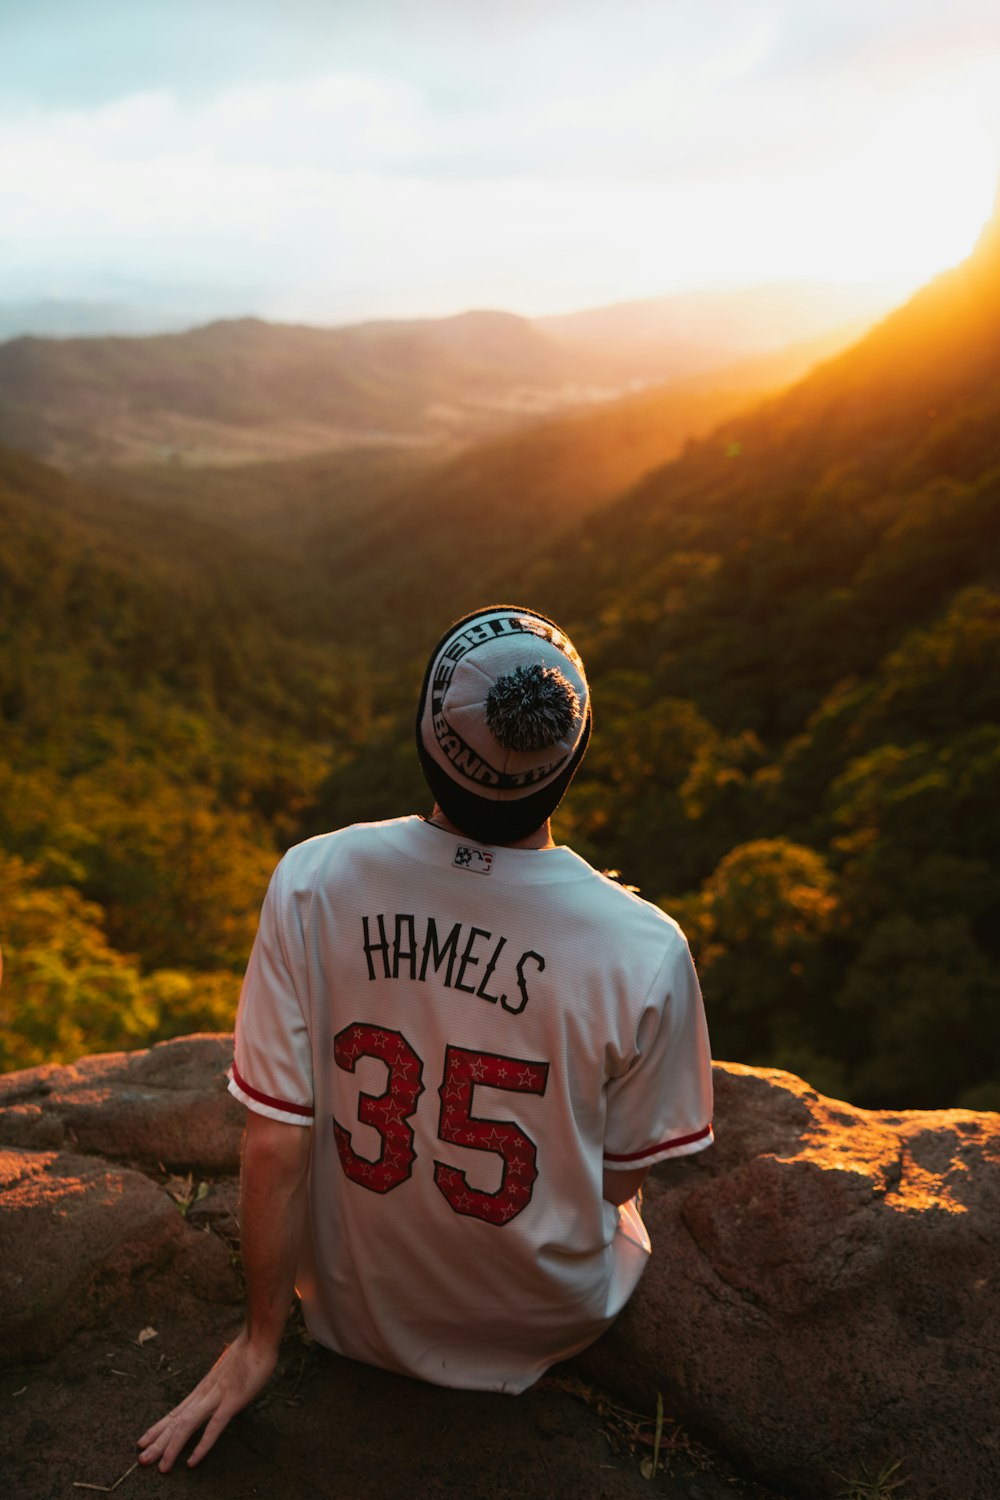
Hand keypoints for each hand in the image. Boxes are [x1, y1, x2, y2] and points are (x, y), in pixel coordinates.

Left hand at [137, 1327, 277, 1471]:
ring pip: (188, 1425)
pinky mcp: (231, 1401)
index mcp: (202, 1389)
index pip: (175, 1412)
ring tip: (162, 1466)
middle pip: (176, 1421)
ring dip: (172, 1447)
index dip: (158, 1428)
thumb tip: (215, 1395)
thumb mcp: (227, 1372)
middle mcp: (204, 1394)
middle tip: (141, 1460)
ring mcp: (216, 1397)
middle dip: (158, 1442)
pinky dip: (202, 1445)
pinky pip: (214, 1427)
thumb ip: (218, 1386)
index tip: (143, 1441)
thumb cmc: (247, 1354)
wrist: (258, 1338)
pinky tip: (192, 1460)